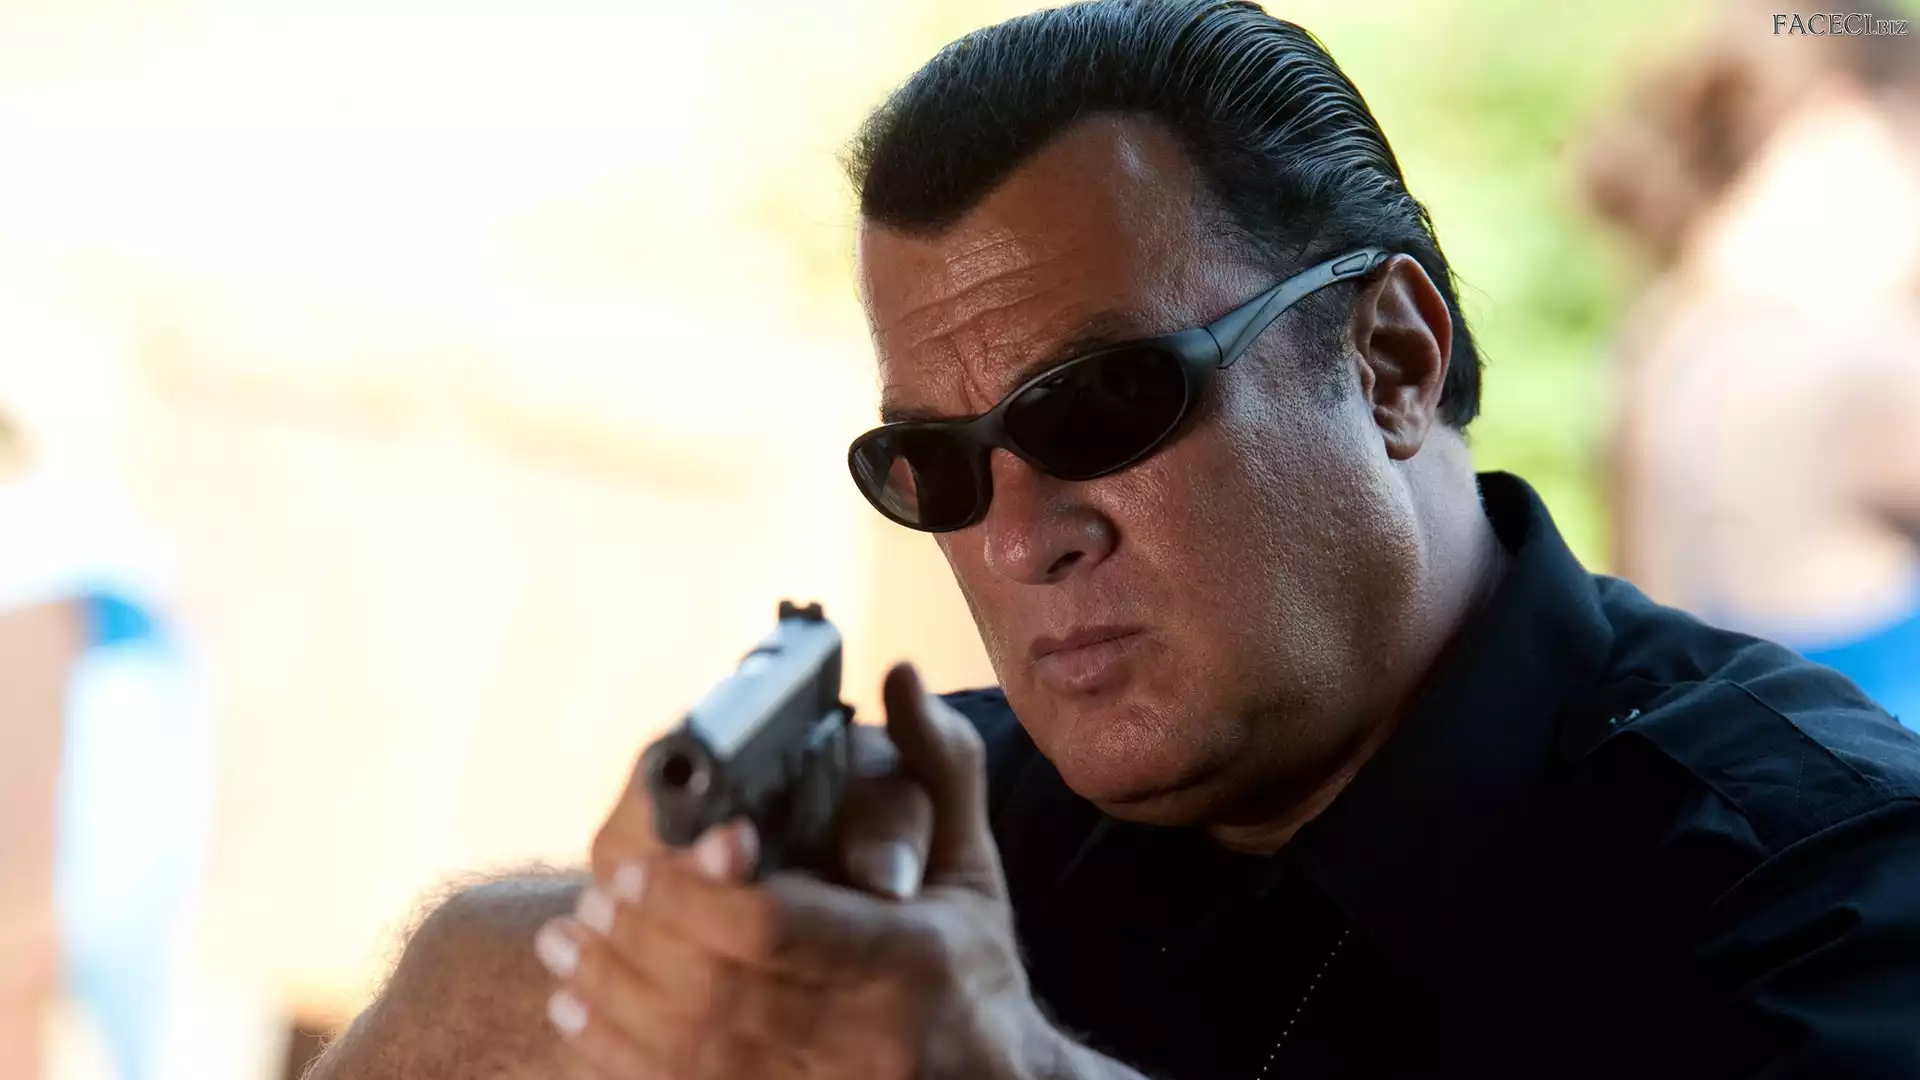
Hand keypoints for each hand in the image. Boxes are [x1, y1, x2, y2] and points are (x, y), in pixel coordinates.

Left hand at [533, 662, 1065, 1079]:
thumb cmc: (975, 968)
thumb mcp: (972, 864)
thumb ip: (936, 766)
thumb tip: (901, 674)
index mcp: (911, 957)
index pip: (776, 925)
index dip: (694, 895)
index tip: (637, 868)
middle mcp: (870, 1036)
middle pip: (718, 990)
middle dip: (638, 942)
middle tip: (589, 902)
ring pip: (693, 1049)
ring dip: (614, 995)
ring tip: (565, 945)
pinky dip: (620, 1054)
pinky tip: (581, 1015)